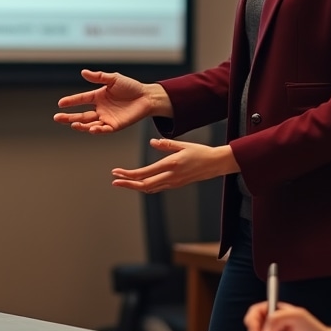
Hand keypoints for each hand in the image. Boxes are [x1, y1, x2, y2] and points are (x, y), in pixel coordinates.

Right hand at [53, 69, 171, 133]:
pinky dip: (97, 130)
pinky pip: (104, 129)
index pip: (81, 99)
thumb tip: (83, 72)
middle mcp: (100, 109)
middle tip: (57, 118)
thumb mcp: (114, 79)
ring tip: (73, 124)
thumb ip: (99, 77)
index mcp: (98, 97)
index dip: (71, 101)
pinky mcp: (115, 126)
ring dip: (81, 125)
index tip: (60, 103)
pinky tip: (91, 128)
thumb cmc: (131, 87)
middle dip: (69, 117)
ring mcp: (106, 118)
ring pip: (90, 123)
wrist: (147, 97)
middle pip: (81, 115)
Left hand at [110, 138, 237, 192]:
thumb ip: (166, 144)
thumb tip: (152, 142)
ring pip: (150, 188)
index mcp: (171, 165)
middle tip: (114, 181)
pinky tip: (139, 182)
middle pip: (144, 185)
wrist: (216, 164)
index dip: (129, 174)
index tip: (117, 172)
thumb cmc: (201, 152)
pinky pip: (157, 188)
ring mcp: (174, 183)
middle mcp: (171, 177)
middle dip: (128, 184)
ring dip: (135, 186)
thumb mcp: (183, 144)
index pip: (145, 173)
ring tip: (122, 182)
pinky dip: (145, 186)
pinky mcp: (176, 184)